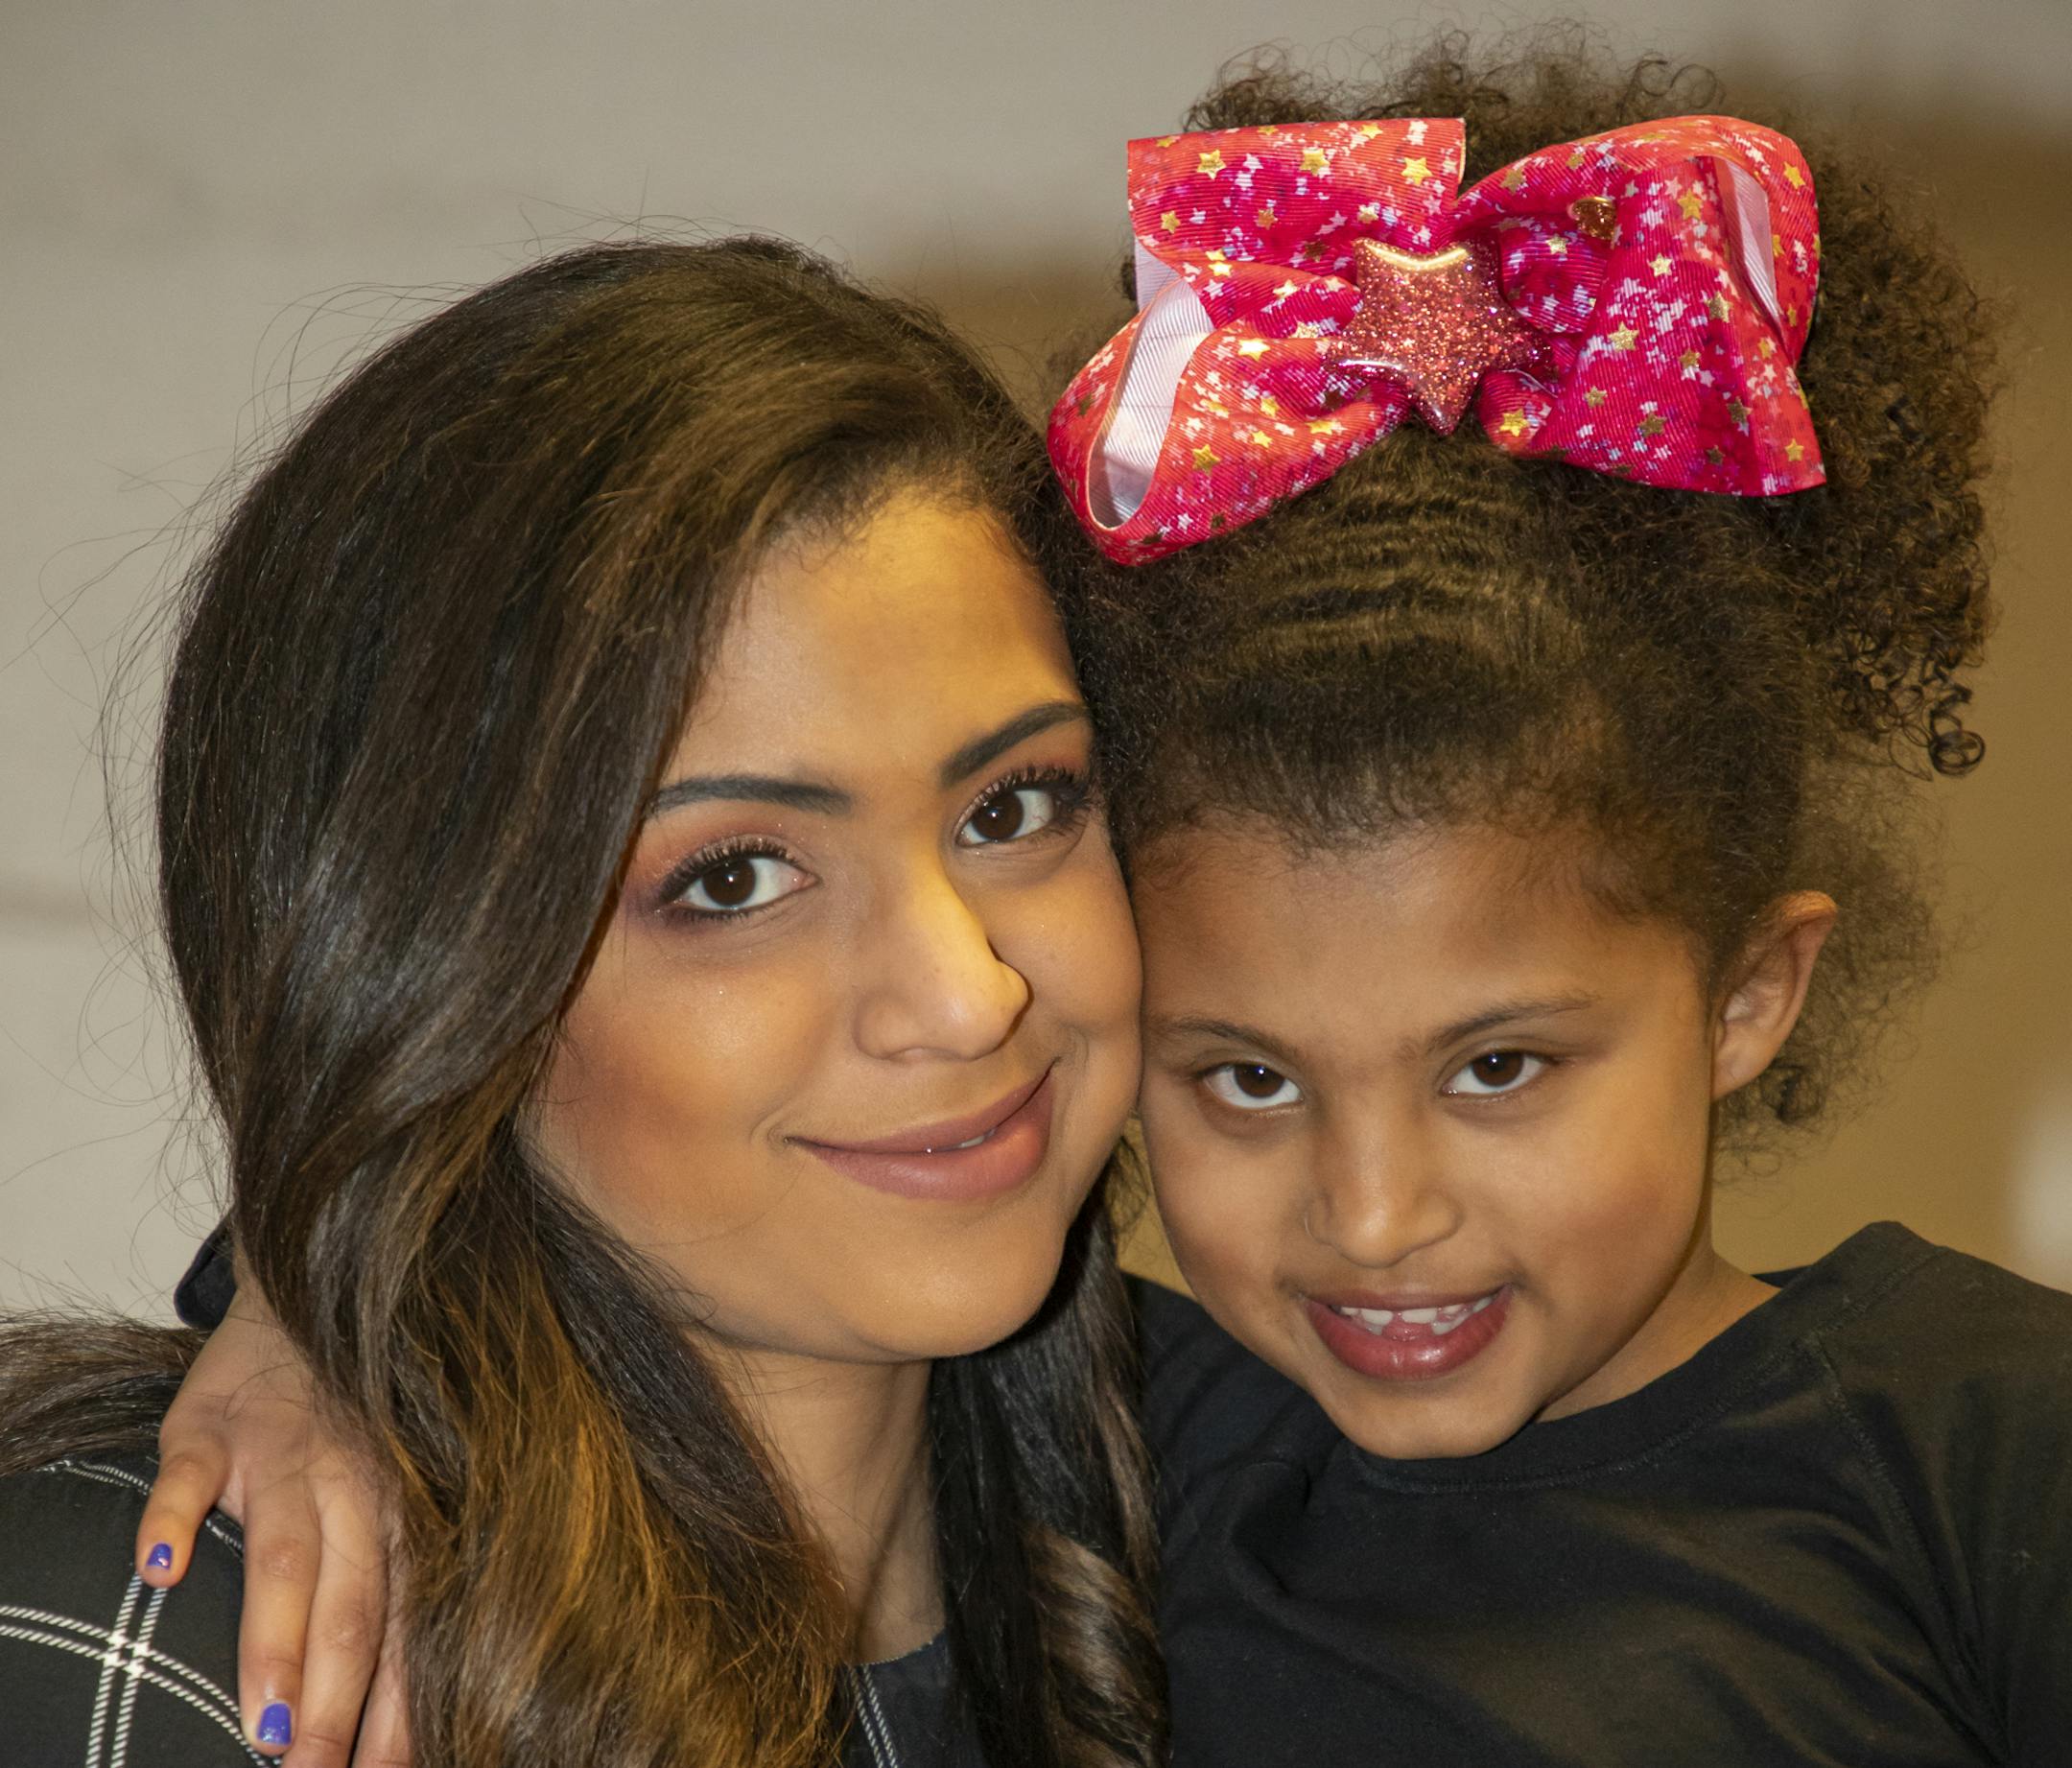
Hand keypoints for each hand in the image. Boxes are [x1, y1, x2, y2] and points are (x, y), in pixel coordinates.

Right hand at [138, 1286, 409, 1765]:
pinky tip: (161, 1570)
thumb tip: (396, 1715)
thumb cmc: (349, 1427)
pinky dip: (176, 1517)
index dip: (398, 1708)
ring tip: (265, 1720)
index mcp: (396, 1520)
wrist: (311, 1303)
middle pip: (350, 1605)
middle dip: (337, 1703)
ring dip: (275, 1639)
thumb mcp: (380, 1500)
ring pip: (285, 1553)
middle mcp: (351, 1489)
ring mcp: (279, 1455)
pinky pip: (190, 1472)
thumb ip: (384, 1594)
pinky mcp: (209, 1423)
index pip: (403, 1629)